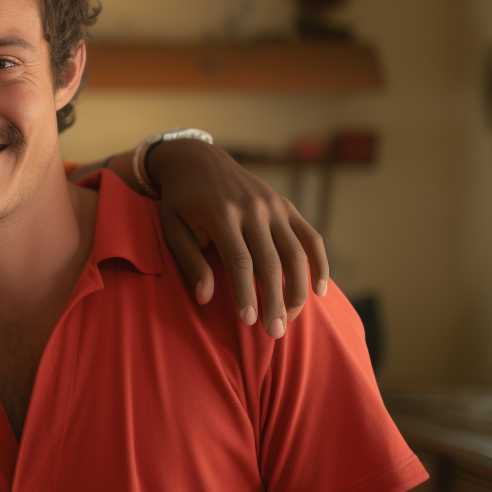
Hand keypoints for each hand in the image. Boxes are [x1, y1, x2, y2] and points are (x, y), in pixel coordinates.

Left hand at [147, 139, 328, 337]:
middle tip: (275, 334)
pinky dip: (319, 263)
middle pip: (271, 262)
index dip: (246, 293)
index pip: (240, 261)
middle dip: (275, 300)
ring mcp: (273, 205)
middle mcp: (252, 208)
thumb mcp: (172, 227)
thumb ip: (190, 261)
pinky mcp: (285, 205)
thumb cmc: (179, 200)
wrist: (197, 158)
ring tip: (291, 319)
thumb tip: (206, 298)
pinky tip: (319, 291)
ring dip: (298, 289)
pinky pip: (310, 237)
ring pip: (295, 253)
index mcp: (221, 213)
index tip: (250, 322)